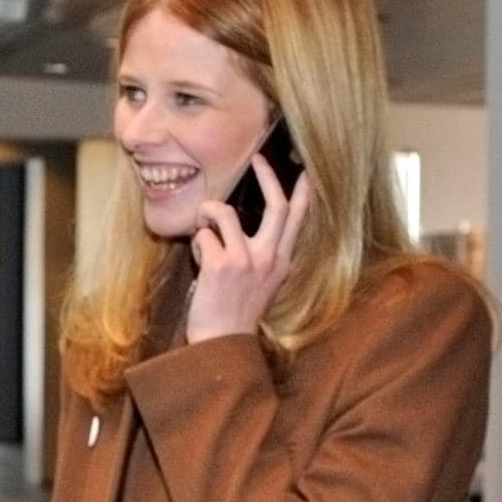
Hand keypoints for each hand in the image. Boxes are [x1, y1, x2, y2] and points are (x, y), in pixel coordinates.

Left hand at [187, 157, 313, 342]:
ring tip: (203, 228)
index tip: (305, 171)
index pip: (299, 220)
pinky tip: (198, 260)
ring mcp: (246, 260)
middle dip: (267, 176)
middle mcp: (270, 258)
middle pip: (277, 205)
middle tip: (257, 158)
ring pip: (225, 213)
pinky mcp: (221, 265)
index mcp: (282, 263)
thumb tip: (242, 224)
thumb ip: (260, 255)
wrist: (221, 343)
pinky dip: (196, 242)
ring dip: (208, 213)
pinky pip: (203, 235)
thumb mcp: (261, 283)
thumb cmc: (235, 312)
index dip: (303, 193)